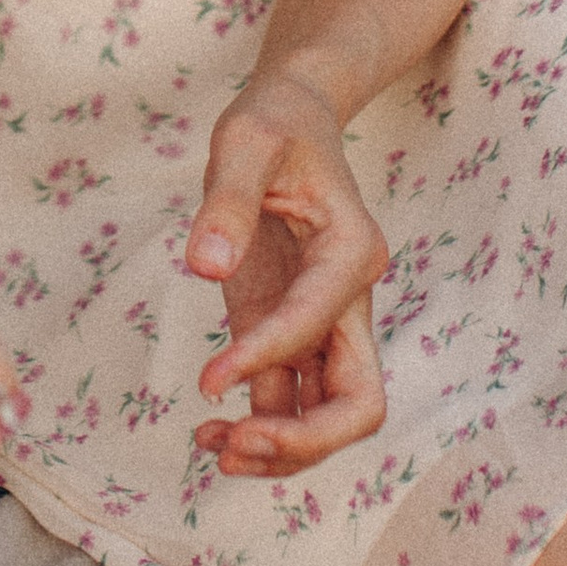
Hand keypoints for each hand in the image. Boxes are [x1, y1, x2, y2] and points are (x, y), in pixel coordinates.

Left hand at [185, 67, 389, 477]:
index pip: (317, 324)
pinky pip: (287, 399)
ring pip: (328, 414)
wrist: (291, 118)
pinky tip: (209, 432)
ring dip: (280, 447)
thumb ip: (227, 200)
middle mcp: (349, 298)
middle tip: (237, 443)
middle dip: (306, 437)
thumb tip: (206, 266)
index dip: (265, 357)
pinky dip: (257, 426)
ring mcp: (321, 321)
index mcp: (351, 252)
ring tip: (213, 447)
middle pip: (359, 399)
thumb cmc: (274, 123)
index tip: (209, 378)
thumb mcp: (245, 140)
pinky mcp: (287, 330)